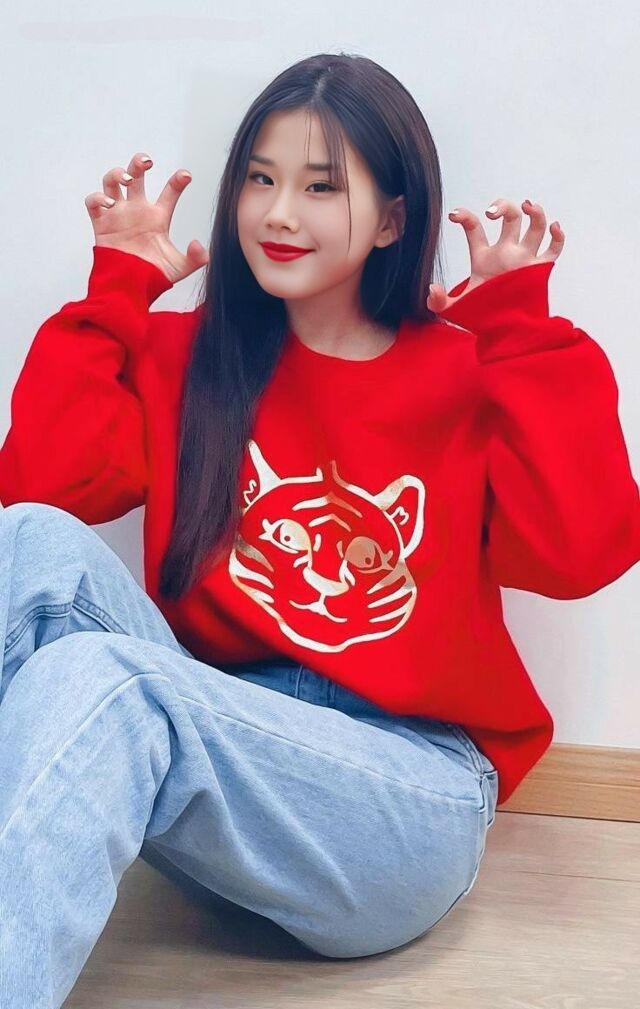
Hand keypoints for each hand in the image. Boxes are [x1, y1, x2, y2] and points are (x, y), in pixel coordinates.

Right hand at [84, 151, 209, 284]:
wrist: (130, 288)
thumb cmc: (153, 277)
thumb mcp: (179, 268)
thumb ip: (196, 259)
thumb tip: (199, 245)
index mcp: (157, 217)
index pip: (169, 193)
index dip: (177, 181)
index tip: (186, 176)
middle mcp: (137, 210)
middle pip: (135, 176)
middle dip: (138, 163)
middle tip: (147, 162)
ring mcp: (118, 215)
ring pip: (111, 182)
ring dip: (116, 173)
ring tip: (127, 179)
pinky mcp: (101, 223)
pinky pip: (93, 202)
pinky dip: (97, 197)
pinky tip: (109, 203)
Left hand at [427, 198, 564, 313]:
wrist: (503, 332)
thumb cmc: (481, 318)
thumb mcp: (455, 310)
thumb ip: (438, 301)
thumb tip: (432, 287)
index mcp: (484, 257)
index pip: (474, 229)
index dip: (464, 216)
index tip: (454, 215)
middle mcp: (506, 252)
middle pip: (510, 218)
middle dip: (504, 206)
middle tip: (491, 212)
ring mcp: (524, 259)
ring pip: (535, 226)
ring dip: (534, 212)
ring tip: (527, 205)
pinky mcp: (539, 270)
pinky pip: (553, 249)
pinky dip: (558, 237)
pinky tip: (555, 227)